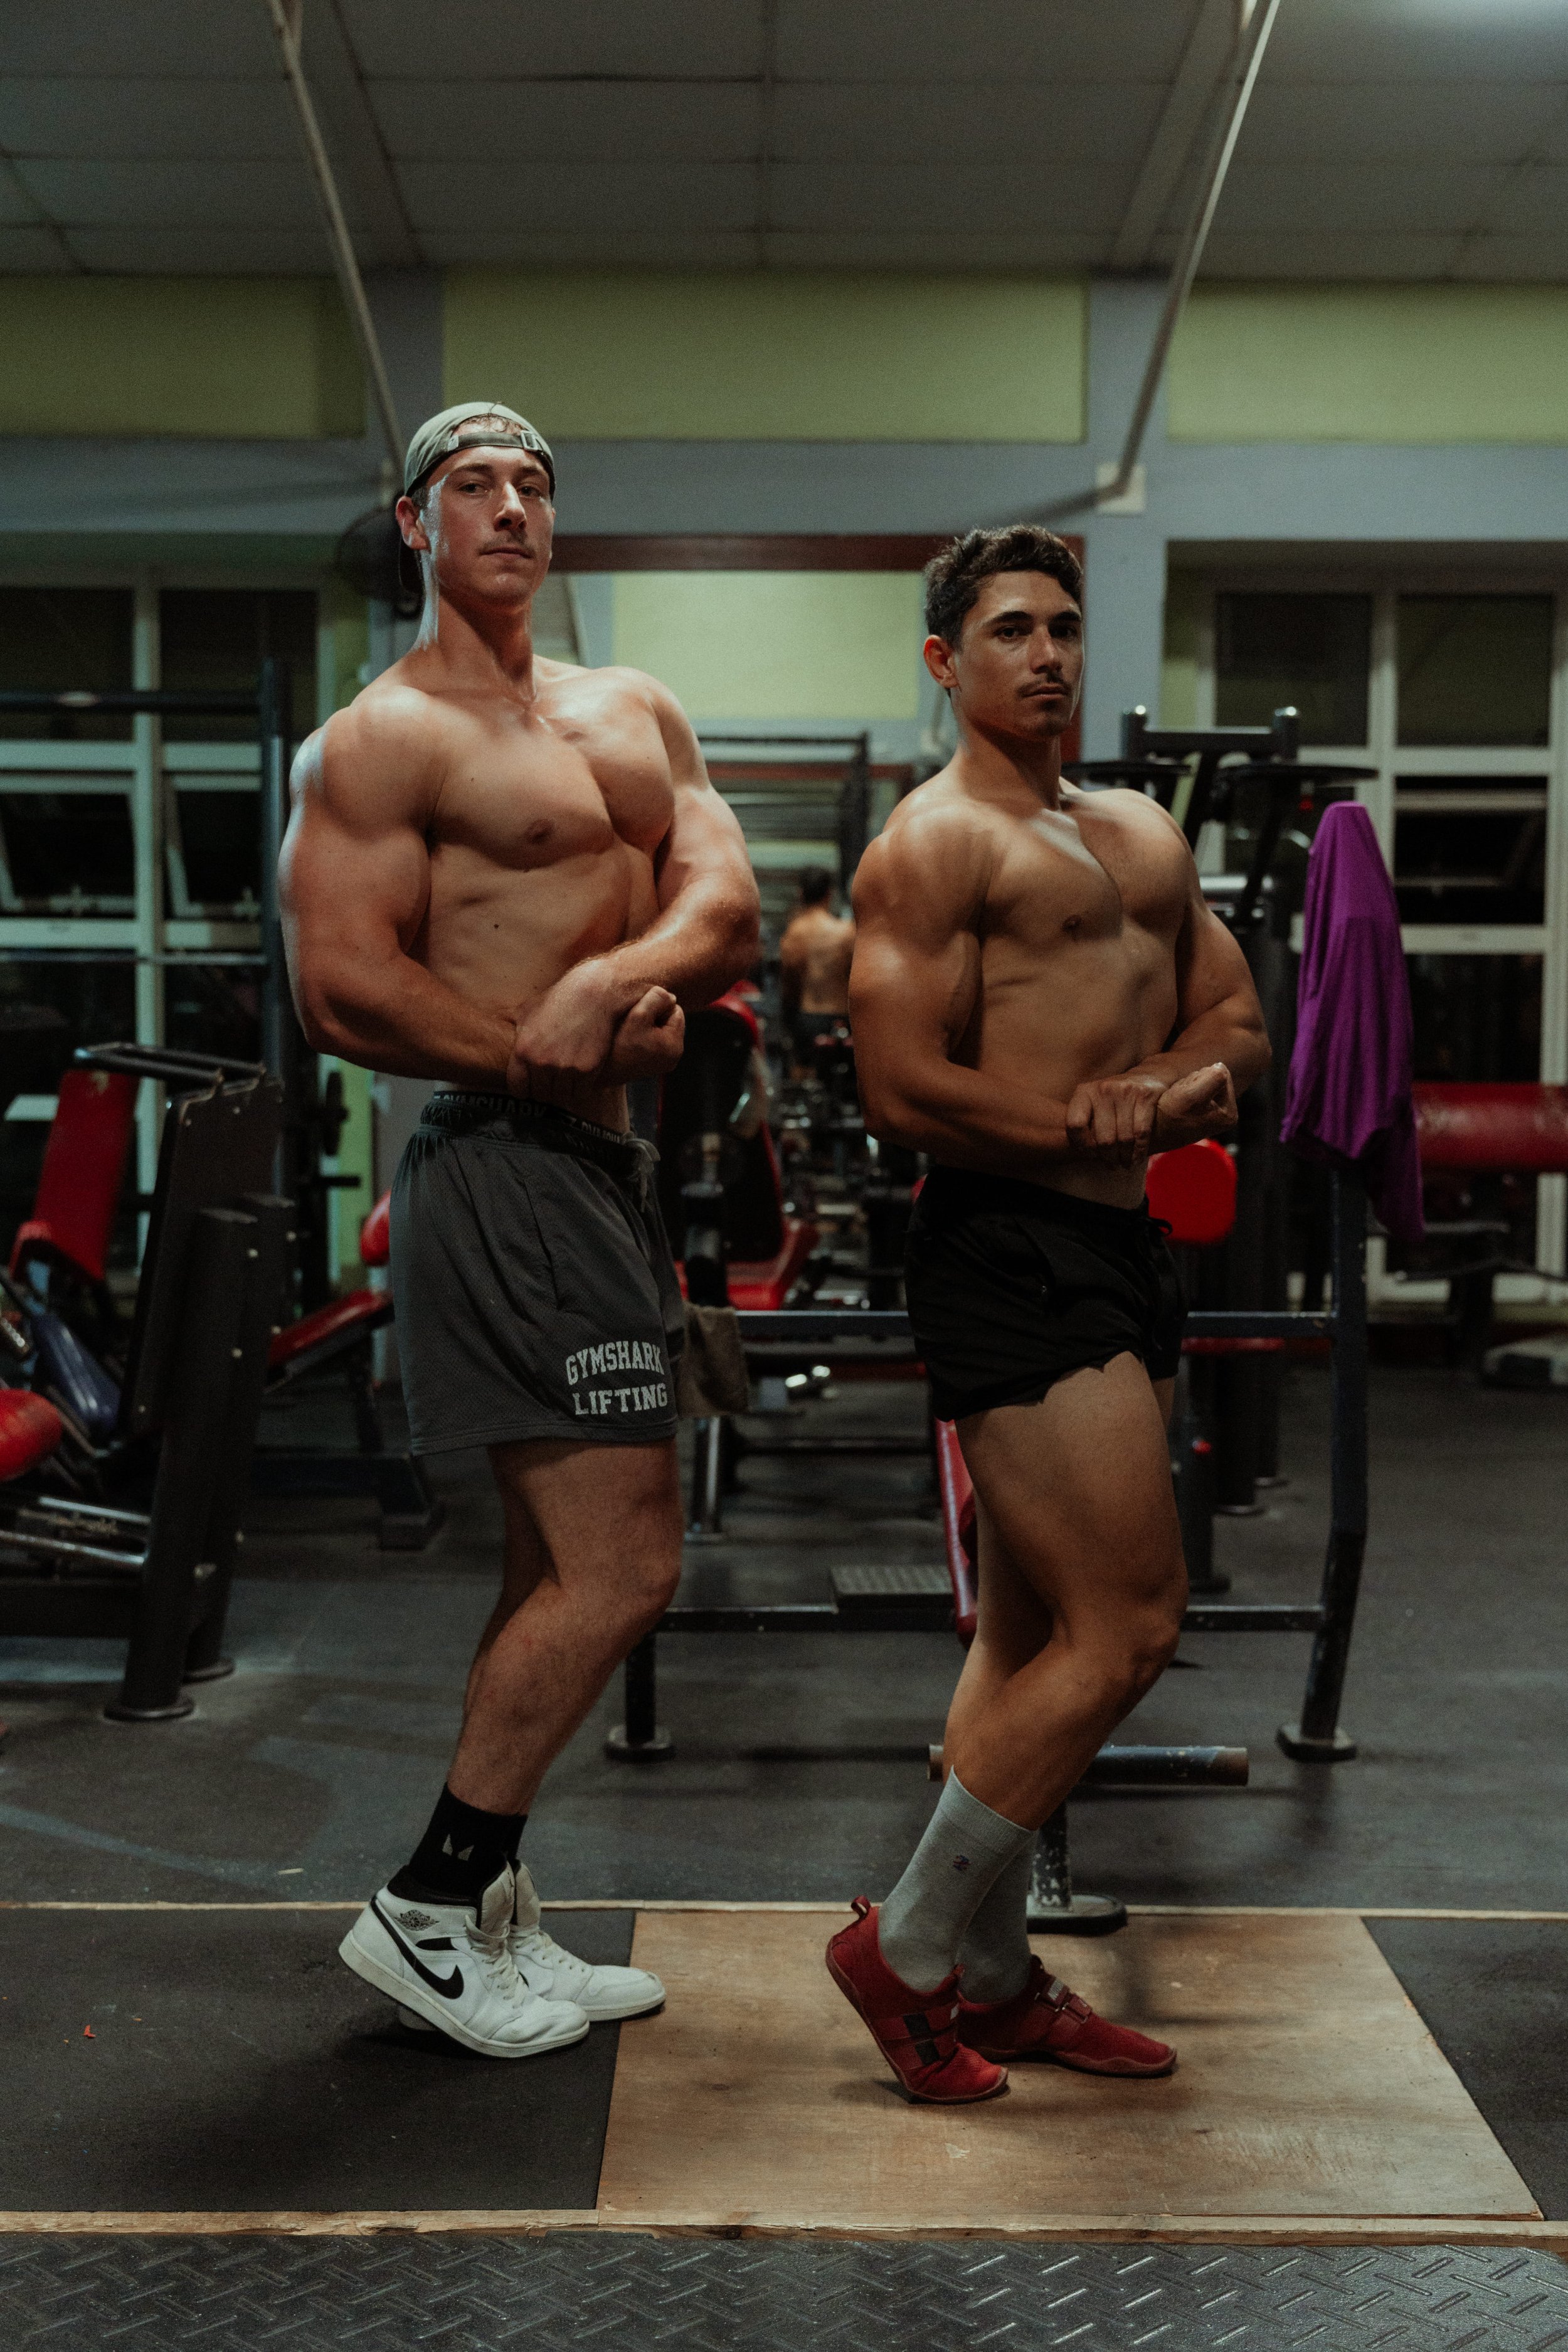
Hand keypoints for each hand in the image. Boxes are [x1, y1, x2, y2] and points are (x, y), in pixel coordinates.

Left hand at [506, 963, 620, 1105]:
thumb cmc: (560, 999)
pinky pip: (581, 1092)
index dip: (526, 1090)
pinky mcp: (586, 1070)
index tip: (532, 1087)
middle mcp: (542, 1062)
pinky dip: (582, 1087)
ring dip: (565, 1091)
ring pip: (561, 1097)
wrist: (593, 994)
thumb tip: (492, 1030)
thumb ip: (512, 1028)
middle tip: (553, 1083)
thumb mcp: (527, 1011)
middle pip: (541, 1095)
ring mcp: (565, 1068)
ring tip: (568, 1080)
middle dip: (546, 1091)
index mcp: (523, 1051)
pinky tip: (582, 1076)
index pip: (518, 1089)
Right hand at [603, 987, 684, 1082]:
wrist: (598, 1070)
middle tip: (632, 1021)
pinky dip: (642, 1035)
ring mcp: (662, 1062)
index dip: (657, 1005)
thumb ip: (657, 999)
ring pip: (660, 1029)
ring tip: (629, 1030)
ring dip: (646, 1024)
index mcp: (675, 1046)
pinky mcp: (651, 1064)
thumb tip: (671, 996)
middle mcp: (673, 1057)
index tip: (638, 1012)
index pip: (676, 1010)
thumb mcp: (638, 1015)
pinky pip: (652, 1040)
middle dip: (654, 1015)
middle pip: (669, 1021)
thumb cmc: (616, 1043)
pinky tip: (628, 1039)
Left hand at [1064, 1071, 1168, 1168]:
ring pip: (1123, 1138)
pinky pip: (1141, 1133)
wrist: (1146, 1077)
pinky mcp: (1145, 1096)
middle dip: (1108, 1157)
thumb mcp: (1094, 1103)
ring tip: (1124, 1164)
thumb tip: (1082, 1154)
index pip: (1075, 1125)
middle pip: (1103, 1138)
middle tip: (1112, 1164)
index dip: (1083, 1145)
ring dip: (1124, 1157)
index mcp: (1084, 1092)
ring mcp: (1125, 1092)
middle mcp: (1103, 1089)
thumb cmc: (1114, 1099)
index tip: (1091, 1154)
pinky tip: (1137, 1158)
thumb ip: (1086, 1123)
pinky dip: (1139, 1151)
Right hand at [1151, 1061, 1237, 1150]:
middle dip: (1194, 1082)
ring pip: (1201, 1080)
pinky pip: (1192, 1087)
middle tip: (1180, 1099)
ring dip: (1186, 1086)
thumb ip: (1213, 1078)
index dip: (1201, 1078)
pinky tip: (1176, 1103)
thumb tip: (1221, 1067)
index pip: (1222, 1075)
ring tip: (1177, 1102)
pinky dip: (1182, 1090)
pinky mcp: (1200, 1109)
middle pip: (1213, 1077)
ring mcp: (1213, 1112)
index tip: (1189, 1095)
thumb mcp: (1193, 1096)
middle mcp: (1225, 1114)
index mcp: (1230, 1114)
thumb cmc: (1169, 1117)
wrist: (1150, 1132)